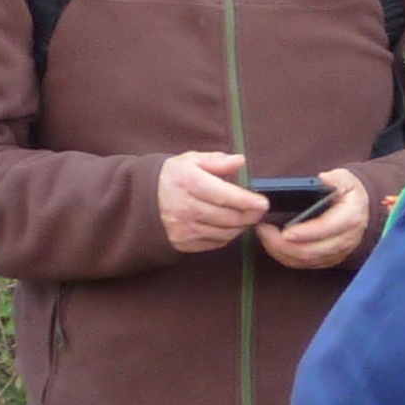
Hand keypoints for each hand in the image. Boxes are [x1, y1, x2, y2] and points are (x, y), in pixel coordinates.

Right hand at [158, 150, 272, 253]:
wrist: (141, 198)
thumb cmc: (172, 177)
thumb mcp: (190, 161)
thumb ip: (216, 161)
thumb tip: (240, 161)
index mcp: (188, 183)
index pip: (225, 196)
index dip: (248, 201)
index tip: (263, 202)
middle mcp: (185, 208)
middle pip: (229, 217)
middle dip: (249, 215)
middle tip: (259, 210)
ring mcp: (184, 228)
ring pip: (225, 233)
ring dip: (240, 226)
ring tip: (245, 216)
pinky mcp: (183, 243)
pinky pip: (215, 243)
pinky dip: (227, 236)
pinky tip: (228, 226)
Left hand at [256, 166, 371, 270]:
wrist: (361, 208)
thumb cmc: (349, 192)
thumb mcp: (345, 178)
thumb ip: (333, 178)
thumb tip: (320, 180)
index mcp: (351, 217)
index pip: (325, 229)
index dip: (304, 233)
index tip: (283, 232)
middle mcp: (347, 239)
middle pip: (312, 250)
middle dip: (284, 245)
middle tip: (263, 230)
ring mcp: (338, 252)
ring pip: (306, 260)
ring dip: (281, 251)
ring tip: (264, 235)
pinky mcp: (329, 259)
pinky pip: (305, 264)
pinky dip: (286, 257)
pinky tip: (273, 244)